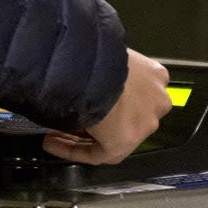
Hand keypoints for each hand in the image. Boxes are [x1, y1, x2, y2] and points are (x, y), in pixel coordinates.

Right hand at [42, 49, 171, 164]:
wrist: (92, 68)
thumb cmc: (95, 56)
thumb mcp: (104, 54)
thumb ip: (101, 68)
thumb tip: (79, 71)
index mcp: (155, 76)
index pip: (134, 93)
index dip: (107, 99)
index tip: (85, 97)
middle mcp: (155, 102)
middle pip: (125, 117)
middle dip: (98, 119)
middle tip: (70, 119)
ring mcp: (143, 125)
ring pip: (111, 136)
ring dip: (80, 136)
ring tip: (53, 135)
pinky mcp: (124, 144)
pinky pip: (97, 153)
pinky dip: (73, 149)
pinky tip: (52, 143)